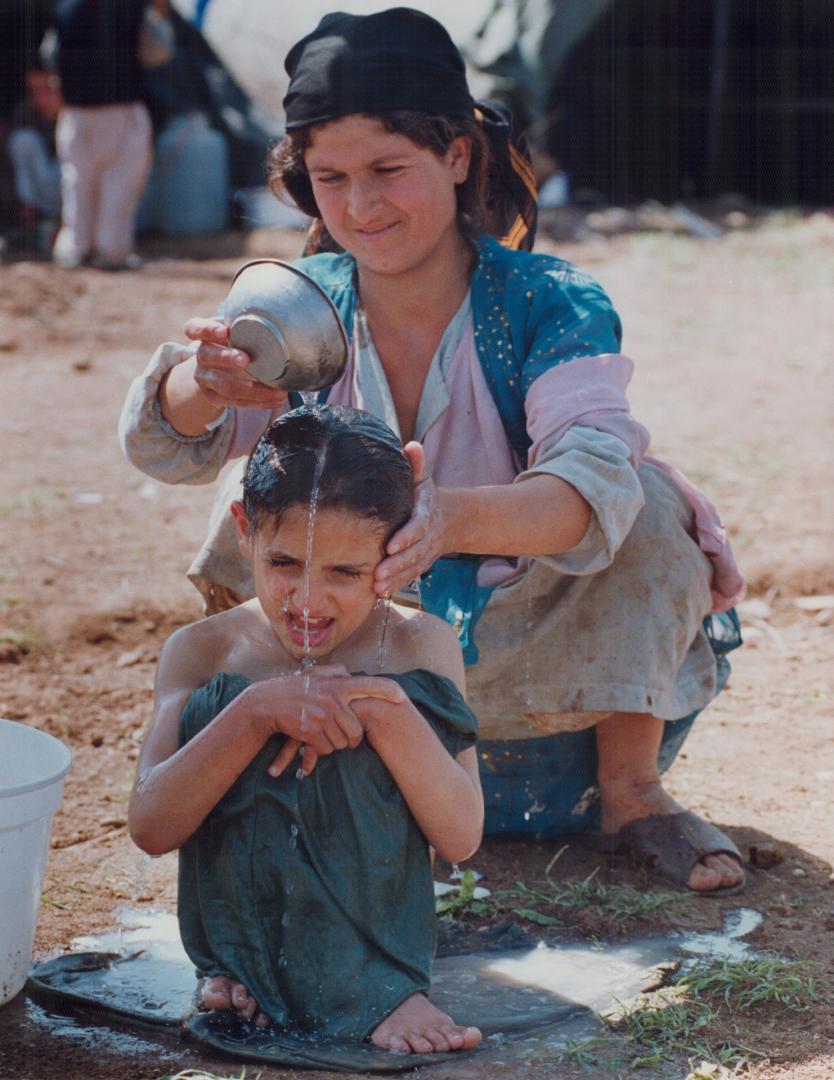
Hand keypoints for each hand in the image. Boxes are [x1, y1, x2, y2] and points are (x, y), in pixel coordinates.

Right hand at [183, 317, 288, 411]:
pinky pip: (236, 402)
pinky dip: (259, 402)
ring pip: (223, 385)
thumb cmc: (234, 342)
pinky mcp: (215, 397)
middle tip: (246, 360)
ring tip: (277, 392)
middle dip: (227, 358)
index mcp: (204, 335)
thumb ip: (247, 324)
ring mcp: (205, 378)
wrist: (217, 369)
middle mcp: (202, 356)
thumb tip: (277, 316)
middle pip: (207, 356)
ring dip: (251, 389)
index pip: (194, 328)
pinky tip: (275, 400)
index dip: (206, 330)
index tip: (223, 331)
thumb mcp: (235, 329)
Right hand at [262, 668, 405, 777]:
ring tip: (321, 733)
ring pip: (342, 742)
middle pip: (356, 729)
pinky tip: (312, 739)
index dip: (387, 691)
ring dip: (334, 744)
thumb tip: (348, 670)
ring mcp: (322, 714)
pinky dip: (321, 749)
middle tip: (340, 735)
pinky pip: (327, 748)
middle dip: (351, 739)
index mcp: (336, 683)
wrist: (266, 704)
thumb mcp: (313, 675)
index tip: (402, 698)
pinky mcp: (311, 731)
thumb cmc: (292, 689)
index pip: (369, 685)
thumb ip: (333, 672)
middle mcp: (332, 698)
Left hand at [374, 442, 448, 596]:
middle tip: (378, 573)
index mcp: (427, 512)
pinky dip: (397, 584)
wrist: (451, 518)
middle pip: (414, 552)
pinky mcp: (421, 562)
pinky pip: (411, 575)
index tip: (390, 546)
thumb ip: (417, 464)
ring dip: (396, 578)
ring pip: (413, 567)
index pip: (418, 526)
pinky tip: (381, 592)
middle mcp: (428, 534)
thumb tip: (411, 446)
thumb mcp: (423, 479)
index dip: (406, 537)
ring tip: (377, 585)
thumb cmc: (426, 495)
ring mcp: (426, 551)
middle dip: (397, 564)